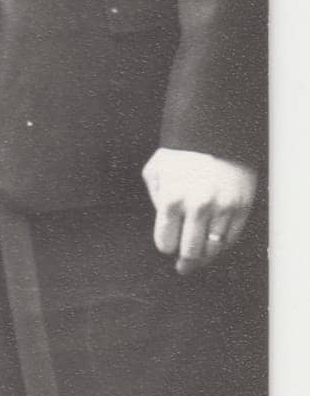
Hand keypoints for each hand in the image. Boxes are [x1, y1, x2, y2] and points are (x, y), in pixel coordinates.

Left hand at [142, 146, 257, 274]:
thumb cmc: (181, 153)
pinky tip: (214, 241)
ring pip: (213, 250)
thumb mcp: (156, 170)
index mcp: (172, 199)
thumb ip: (154, 198)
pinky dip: (222, 244)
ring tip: (199, 253)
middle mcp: (197, 206)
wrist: (216, 132)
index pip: (166, 243)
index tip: (169, 243)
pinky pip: (231, 239)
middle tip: (182, 263)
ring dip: (204, 254)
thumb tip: (164, 225)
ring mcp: (222, 208)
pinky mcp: (241, 207)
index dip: (166, 244)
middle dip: (184, 257)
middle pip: (190, 252)